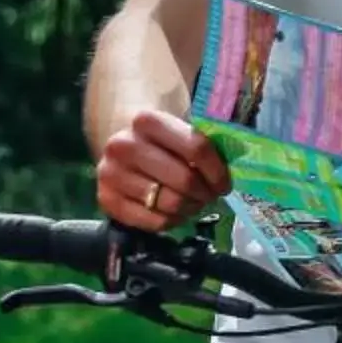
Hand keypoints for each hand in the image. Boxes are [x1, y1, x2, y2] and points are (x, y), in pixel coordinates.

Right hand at [96, 108, 233, 231]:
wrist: (122, 149)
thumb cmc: (162, 143)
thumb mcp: (180, 133)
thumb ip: (204, 147)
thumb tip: (235, 169)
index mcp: (147, 120)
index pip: (196, 148)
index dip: (217, 171)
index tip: (225, 184)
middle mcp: (124, 145)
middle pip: (184, 179)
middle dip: (205, 193)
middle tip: (210, 196)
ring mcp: (111, 173)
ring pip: (169, 203)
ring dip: (189, 208)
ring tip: (193, 204)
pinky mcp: (106, 200)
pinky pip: (153, 222)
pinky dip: (172, 221)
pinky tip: (175, 213)